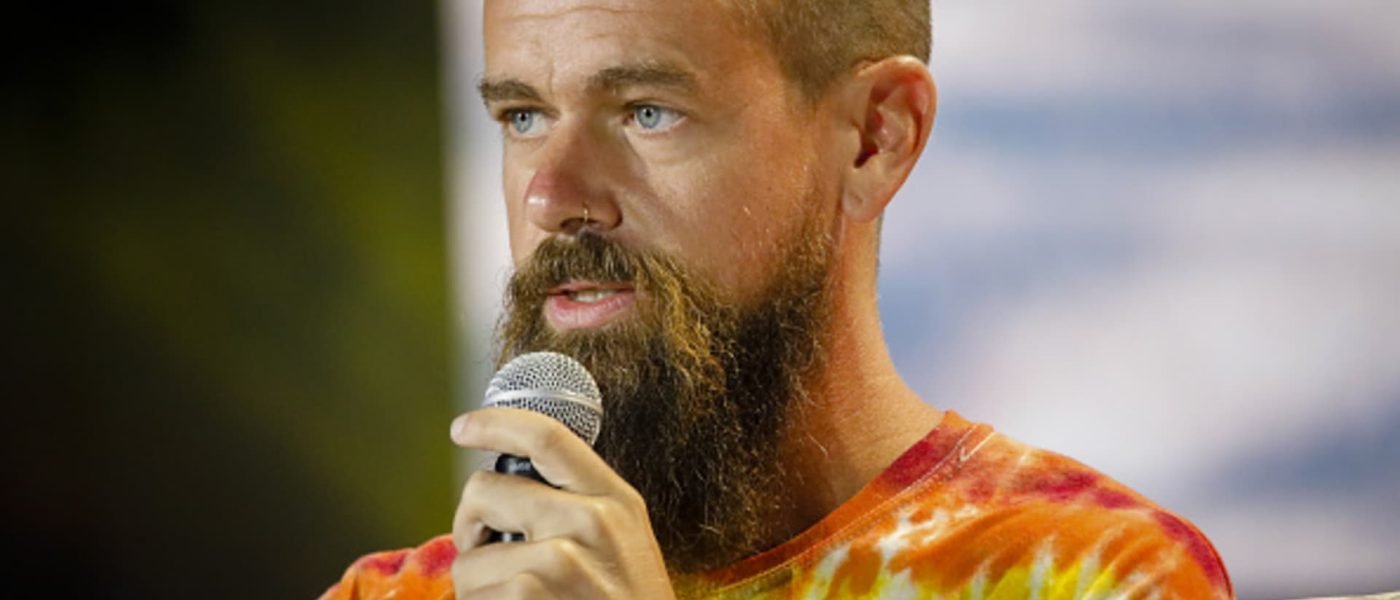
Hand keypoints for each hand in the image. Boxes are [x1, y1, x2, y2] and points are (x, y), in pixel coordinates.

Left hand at [449, 408, 676, 599]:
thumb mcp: (624, 546)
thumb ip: (579, 507)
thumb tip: (507, 484)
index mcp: (615, 500)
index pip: (547, 437)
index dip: (494, 424)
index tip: (463, 428)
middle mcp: (591, 521)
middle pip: (485, 490)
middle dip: (470, 525)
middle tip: (486, 551)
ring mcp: (560, 563)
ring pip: (469, 558)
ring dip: (477, 588)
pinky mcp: (530, 599)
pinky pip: (472, 598)